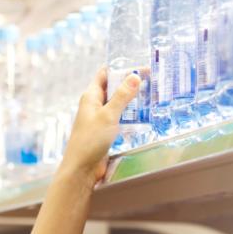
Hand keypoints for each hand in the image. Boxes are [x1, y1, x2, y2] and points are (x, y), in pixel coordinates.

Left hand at [60, 68, 141, 185]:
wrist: (82, 169)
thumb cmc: (90, 141)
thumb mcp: (108, 115)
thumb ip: (122, 96)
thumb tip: (135, 76)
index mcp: (90, 96)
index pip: (105, 74)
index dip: (120, 67)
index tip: (138, 64)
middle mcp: (94, 105)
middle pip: (113, 88)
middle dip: (129, 83)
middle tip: (151, 79)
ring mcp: (100, 119)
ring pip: (118, 103)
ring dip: (131, 99)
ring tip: (151, 94)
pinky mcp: (105, 131)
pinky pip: (119, 118)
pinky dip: (130, 114)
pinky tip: (143, 115)